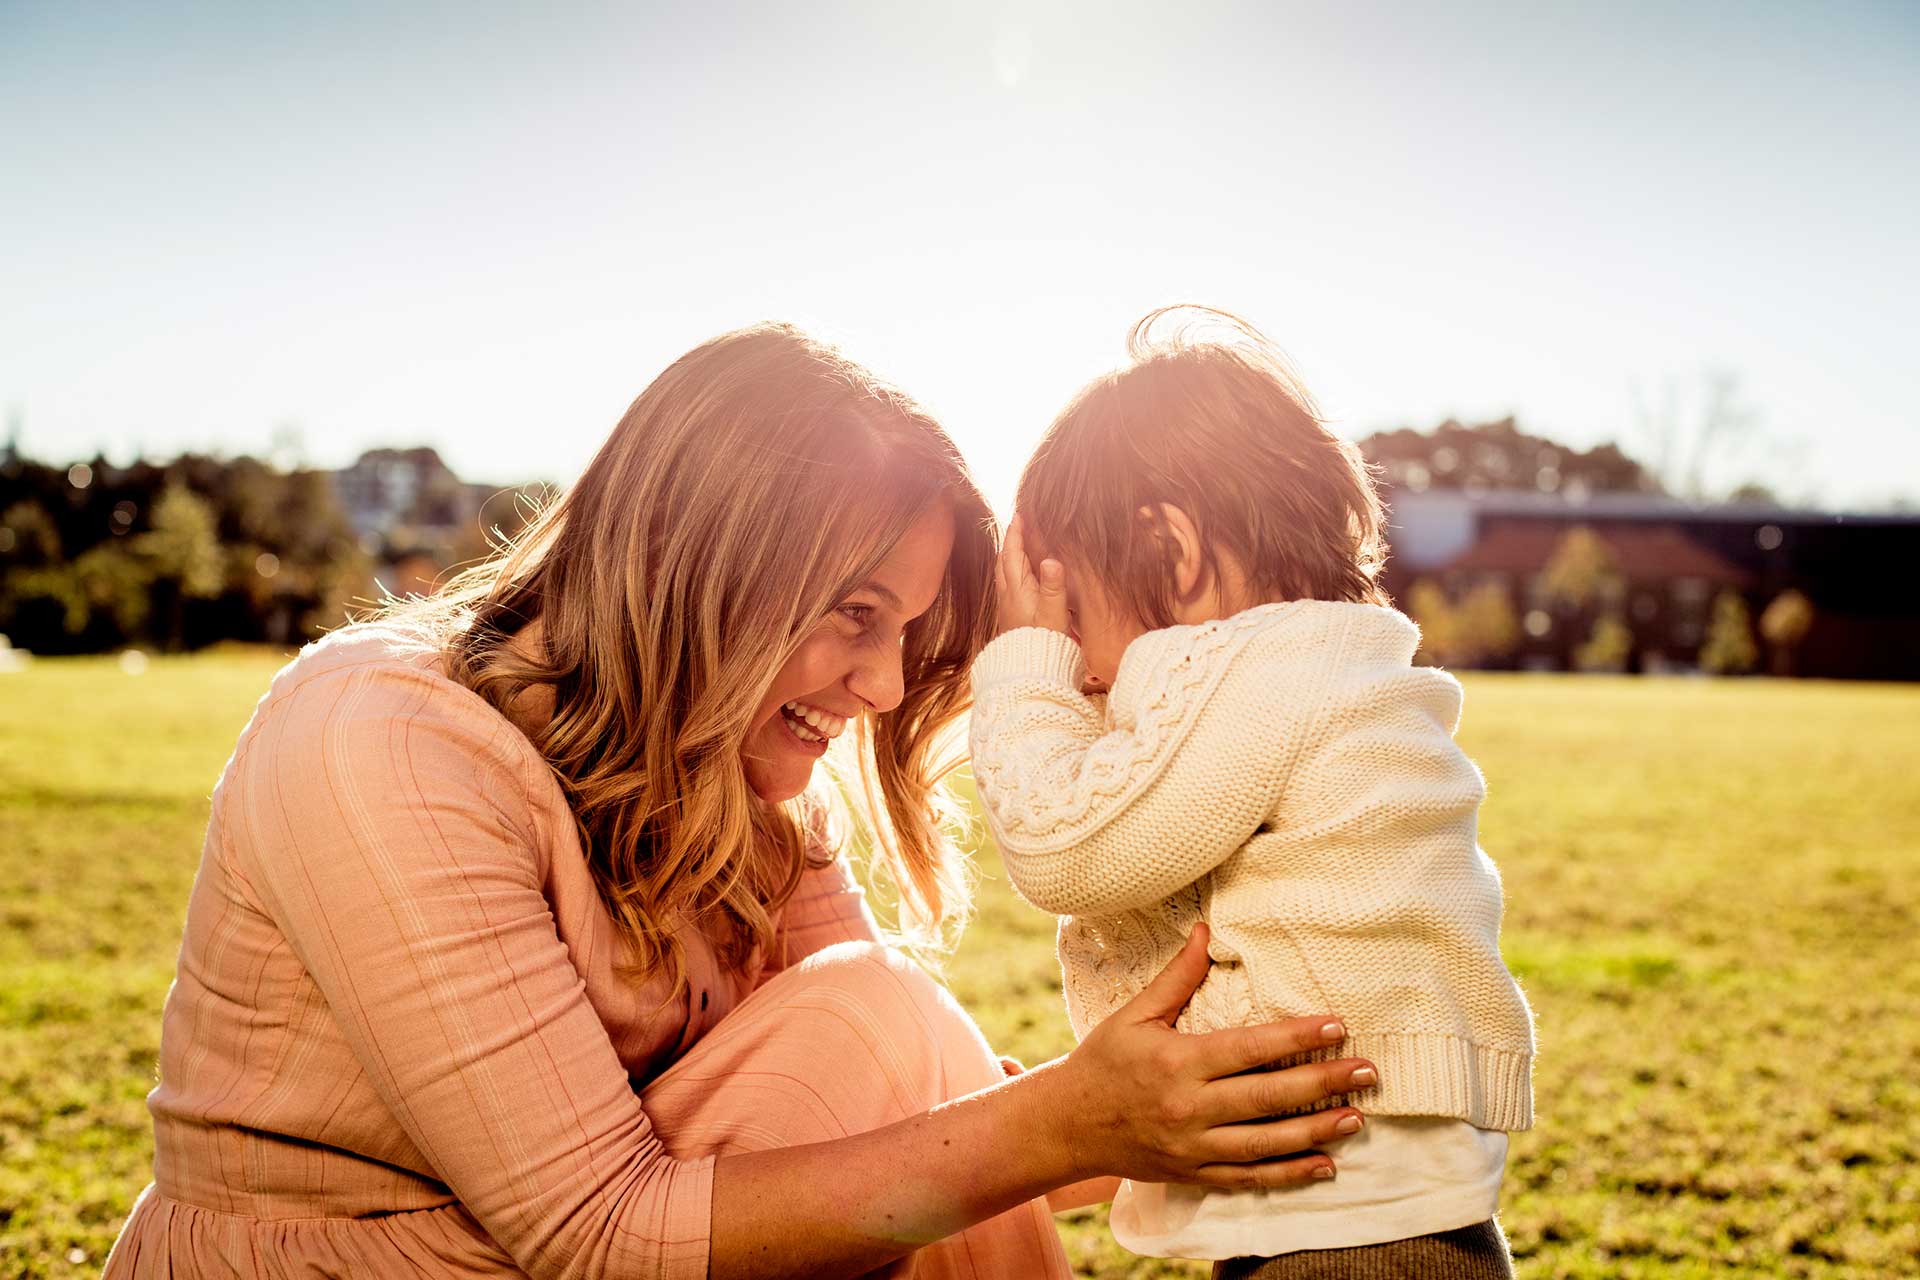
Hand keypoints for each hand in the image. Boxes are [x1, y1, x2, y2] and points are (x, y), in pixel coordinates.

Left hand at [995, 515, 1070, 635]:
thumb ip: (1054, 586)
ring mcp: (1007, 608)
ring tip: (1017, 546)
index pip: (1013, 554)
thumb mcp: (1055, 613)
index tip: (1019, 515)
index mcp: (1018, 590)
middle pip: (1004, 561)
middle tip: (1018, 526)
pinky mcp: (1010, 619)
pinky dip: (1012, 573)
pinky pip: (1007, 587)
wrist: (1030, 673)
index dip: (1016, 534)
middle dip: (1010, 542)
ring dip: (1009, 557)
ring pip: (1004, 574)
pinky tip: (1020, 578)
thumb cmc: (1045, 644)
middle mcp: (1008, 596)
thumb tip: (1051, 559)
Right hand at [1042, 924, 1372, 1188]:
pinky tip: (1325, 1166)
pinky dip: (1289, 1175)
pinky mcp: (1193, 1174)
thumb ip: (1176, 978)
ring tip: (1356, 1118)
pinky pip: (1249, 1179)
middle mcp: (1189, 1108)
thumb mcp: (1134, 1015)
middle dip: (1323, 1083)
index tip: (1336, 1026)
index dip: (1296, 1038)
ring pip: (1266, 1143)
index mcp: (1178, 1062)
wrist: (1066, 1125)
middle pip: (1268, 1097)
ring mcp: (1193, 1147)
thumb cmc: (1102, 1061)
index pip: (1249, 1049)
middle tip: (1367, 1072)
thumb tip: (1206, 932)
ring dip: (1316, 1132)